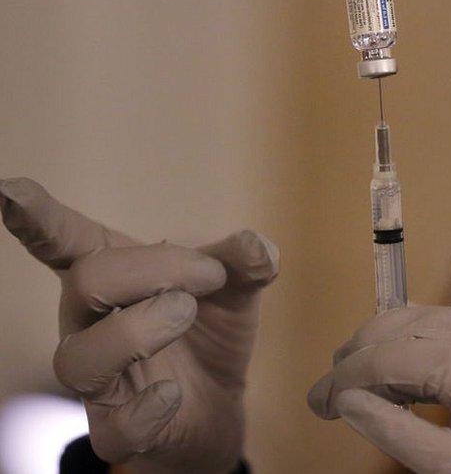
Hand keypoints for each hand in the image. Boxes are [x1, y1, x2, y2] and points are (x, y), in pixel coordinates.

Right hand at [0, 178, 278, 473]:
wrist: (220, 404)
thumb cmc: (207, 332)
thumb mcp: (235, 289)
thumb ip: (243, 263)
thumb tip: (257, 246)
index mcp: (113, 277)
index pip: (65, 242)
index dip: (38, 218)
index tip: (12, 191)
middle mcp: (89, 323)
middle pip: (87, 283)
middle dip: (152, 270)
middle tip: (208, 277)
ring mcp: (99, 379)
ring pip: (81, 357)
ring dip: (139, 330)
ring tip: (186, 314)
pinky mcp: (119, 428)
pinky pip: (115, 426)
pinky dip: (146, 408)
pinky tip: (173, 392)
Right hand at [307, 305, 450, 472]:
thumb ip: (407, 440)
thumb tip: (347, 402)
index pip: (437, 361)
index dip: (372, 370)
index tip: (328, 395)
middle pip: (440, 326)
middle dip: (374, 347)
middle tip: (330, 382)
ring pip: (450, 321)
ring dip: (394, 342)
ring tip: (354, 375)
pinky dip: (426, 346)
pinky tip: (396, 367)